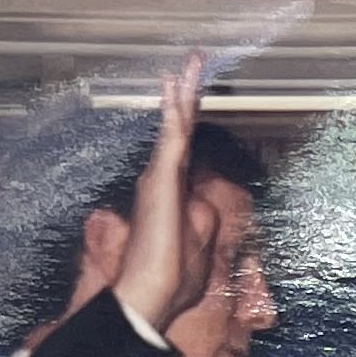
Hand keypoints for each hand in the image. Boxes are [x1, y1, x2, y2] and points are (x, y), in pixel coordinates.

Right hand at [112, 52, 215, 335]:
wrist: (151, 292)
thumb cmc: (171, 280)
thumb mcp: (197, 250)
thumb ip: (201, 225)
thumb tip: (203, 209)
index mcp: (174, 195)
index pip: (184, 152)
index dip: (189, 125)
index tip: (192, 100)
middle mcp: (164, 179)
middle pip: (179, 130)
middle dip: (186, 97)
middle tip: (193, 64)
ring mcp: (162, 176)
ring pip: (175, 126)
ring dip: (182, 94)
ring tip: (189, 64)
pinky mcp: (161, 178)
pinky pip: (171, 137)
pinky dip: (173, 111)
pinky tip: (174, 85)